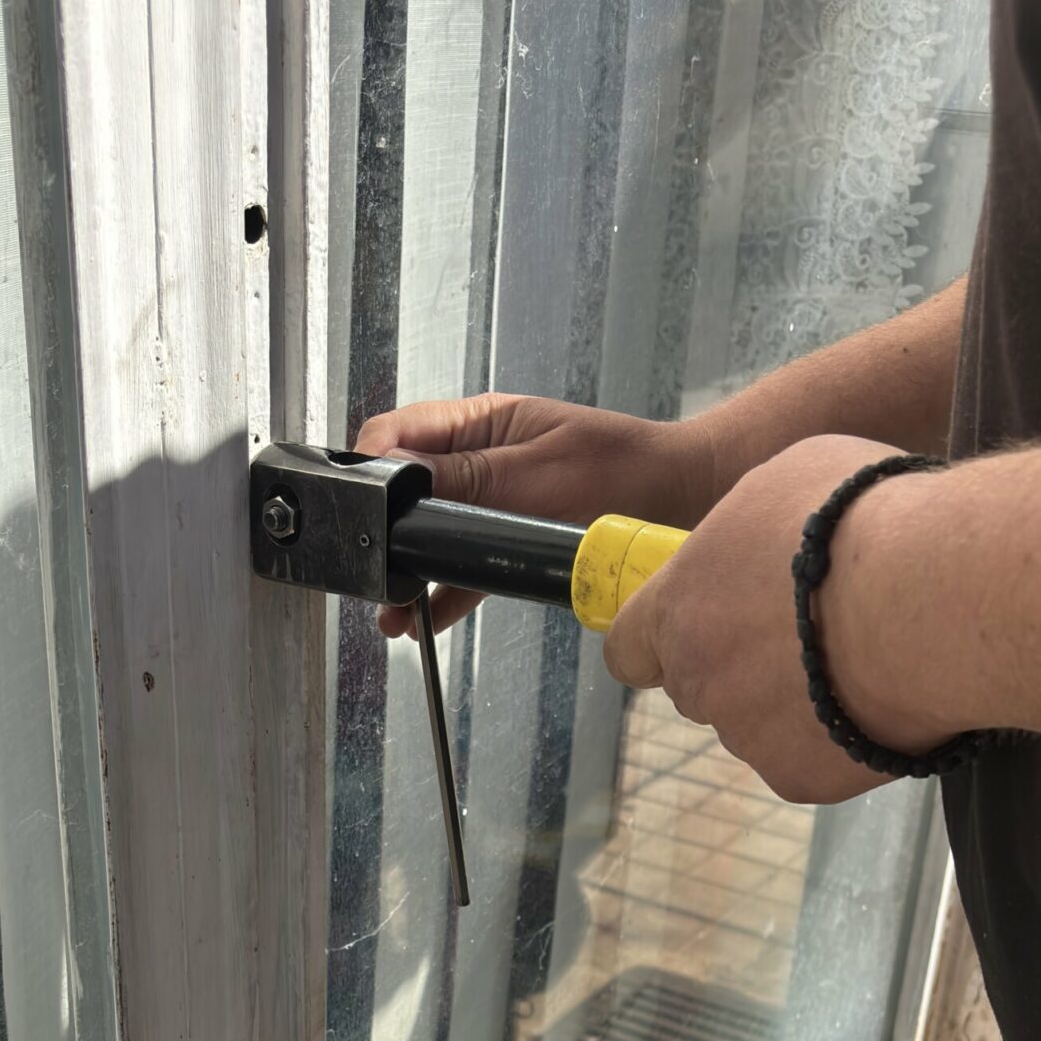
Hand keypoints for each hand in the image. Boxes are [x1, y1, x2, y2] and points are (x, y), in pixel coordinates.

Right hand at [355, 392, 713, 636]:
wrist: (681, 501)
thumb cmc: (623, 470)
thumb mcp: (539, 473)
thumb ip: (469, 479)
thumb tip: (398, 474)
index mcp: (482, 422)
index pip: (404, 430)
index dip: (373, 461)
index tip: (359, 497)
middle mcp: (479, 459)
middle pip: (409, 487)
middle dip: (384, 525)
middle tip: (368, 564)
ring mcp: (492, 500)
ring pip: (431, 531)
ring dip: (409, 567)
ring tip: (390, 610)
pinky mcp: (508, 537)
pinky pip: (464, 563)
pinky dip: (443, 589)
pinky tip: (423, 617)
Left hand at [603, 435, 953, 804]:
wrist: (931, 598)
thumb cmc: (852, 522)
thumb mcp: (781, 483)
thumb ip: (748, 530)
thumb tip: (762, 541)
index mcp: (677, 608)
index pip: (628, 647)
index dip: (653, 642)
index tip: (694, 628)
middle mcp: (699, 678)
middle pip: (699, 683)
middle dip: (736, 664)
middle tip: (800, 631)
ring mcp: (747, 735)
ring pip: (757, 723)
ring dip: (790, 699)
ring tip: (857, 658)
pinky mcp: (803, 777)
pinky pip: (813, 757)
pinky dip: (839, 735)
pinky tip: (880, 696)